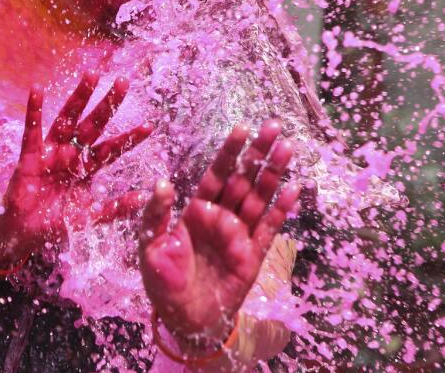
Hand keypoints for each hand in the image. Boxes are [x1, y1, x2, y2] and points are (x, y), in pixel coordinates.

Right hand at [0, 72, 153, 267]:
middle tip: (123, 81)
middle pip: (93, 123)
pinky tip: (37, 90)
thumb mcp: (89, 217)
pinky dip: (34, 111)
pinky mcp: (30, 156)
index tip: (149, 126)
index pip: (111, 148)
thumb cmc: (56, 222)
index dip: (128, 138)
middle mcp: (71, 154)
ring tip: (91, 76)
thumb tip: (143, 198)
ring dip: (79, 97)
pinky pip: (32, 130)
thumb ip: (114, 208)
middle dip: (107, 103)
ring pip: (67, 119)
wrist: (25, 234)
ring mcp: (51, 152)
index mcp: (87, 167)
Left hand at [139, 120, 299, 349]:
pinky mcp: (252, 255)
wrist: (183, 318)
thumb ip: (157, 213)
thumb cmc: (162, 280)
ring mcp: (239, 234)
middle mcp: (220, 216)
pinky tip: (294, 189)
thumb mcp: (150, 243)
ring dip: (273, 173)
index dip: (229, 152)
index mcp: (196, 209)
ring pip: (259, 197)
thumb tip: (163, 182)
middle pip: (243, 178)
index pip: (216, 173)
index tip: (242, 128)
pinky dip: (281, 209)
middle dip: (258, 153)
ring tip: (287, 148)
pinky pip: (269, 228)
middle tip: (273, 126)